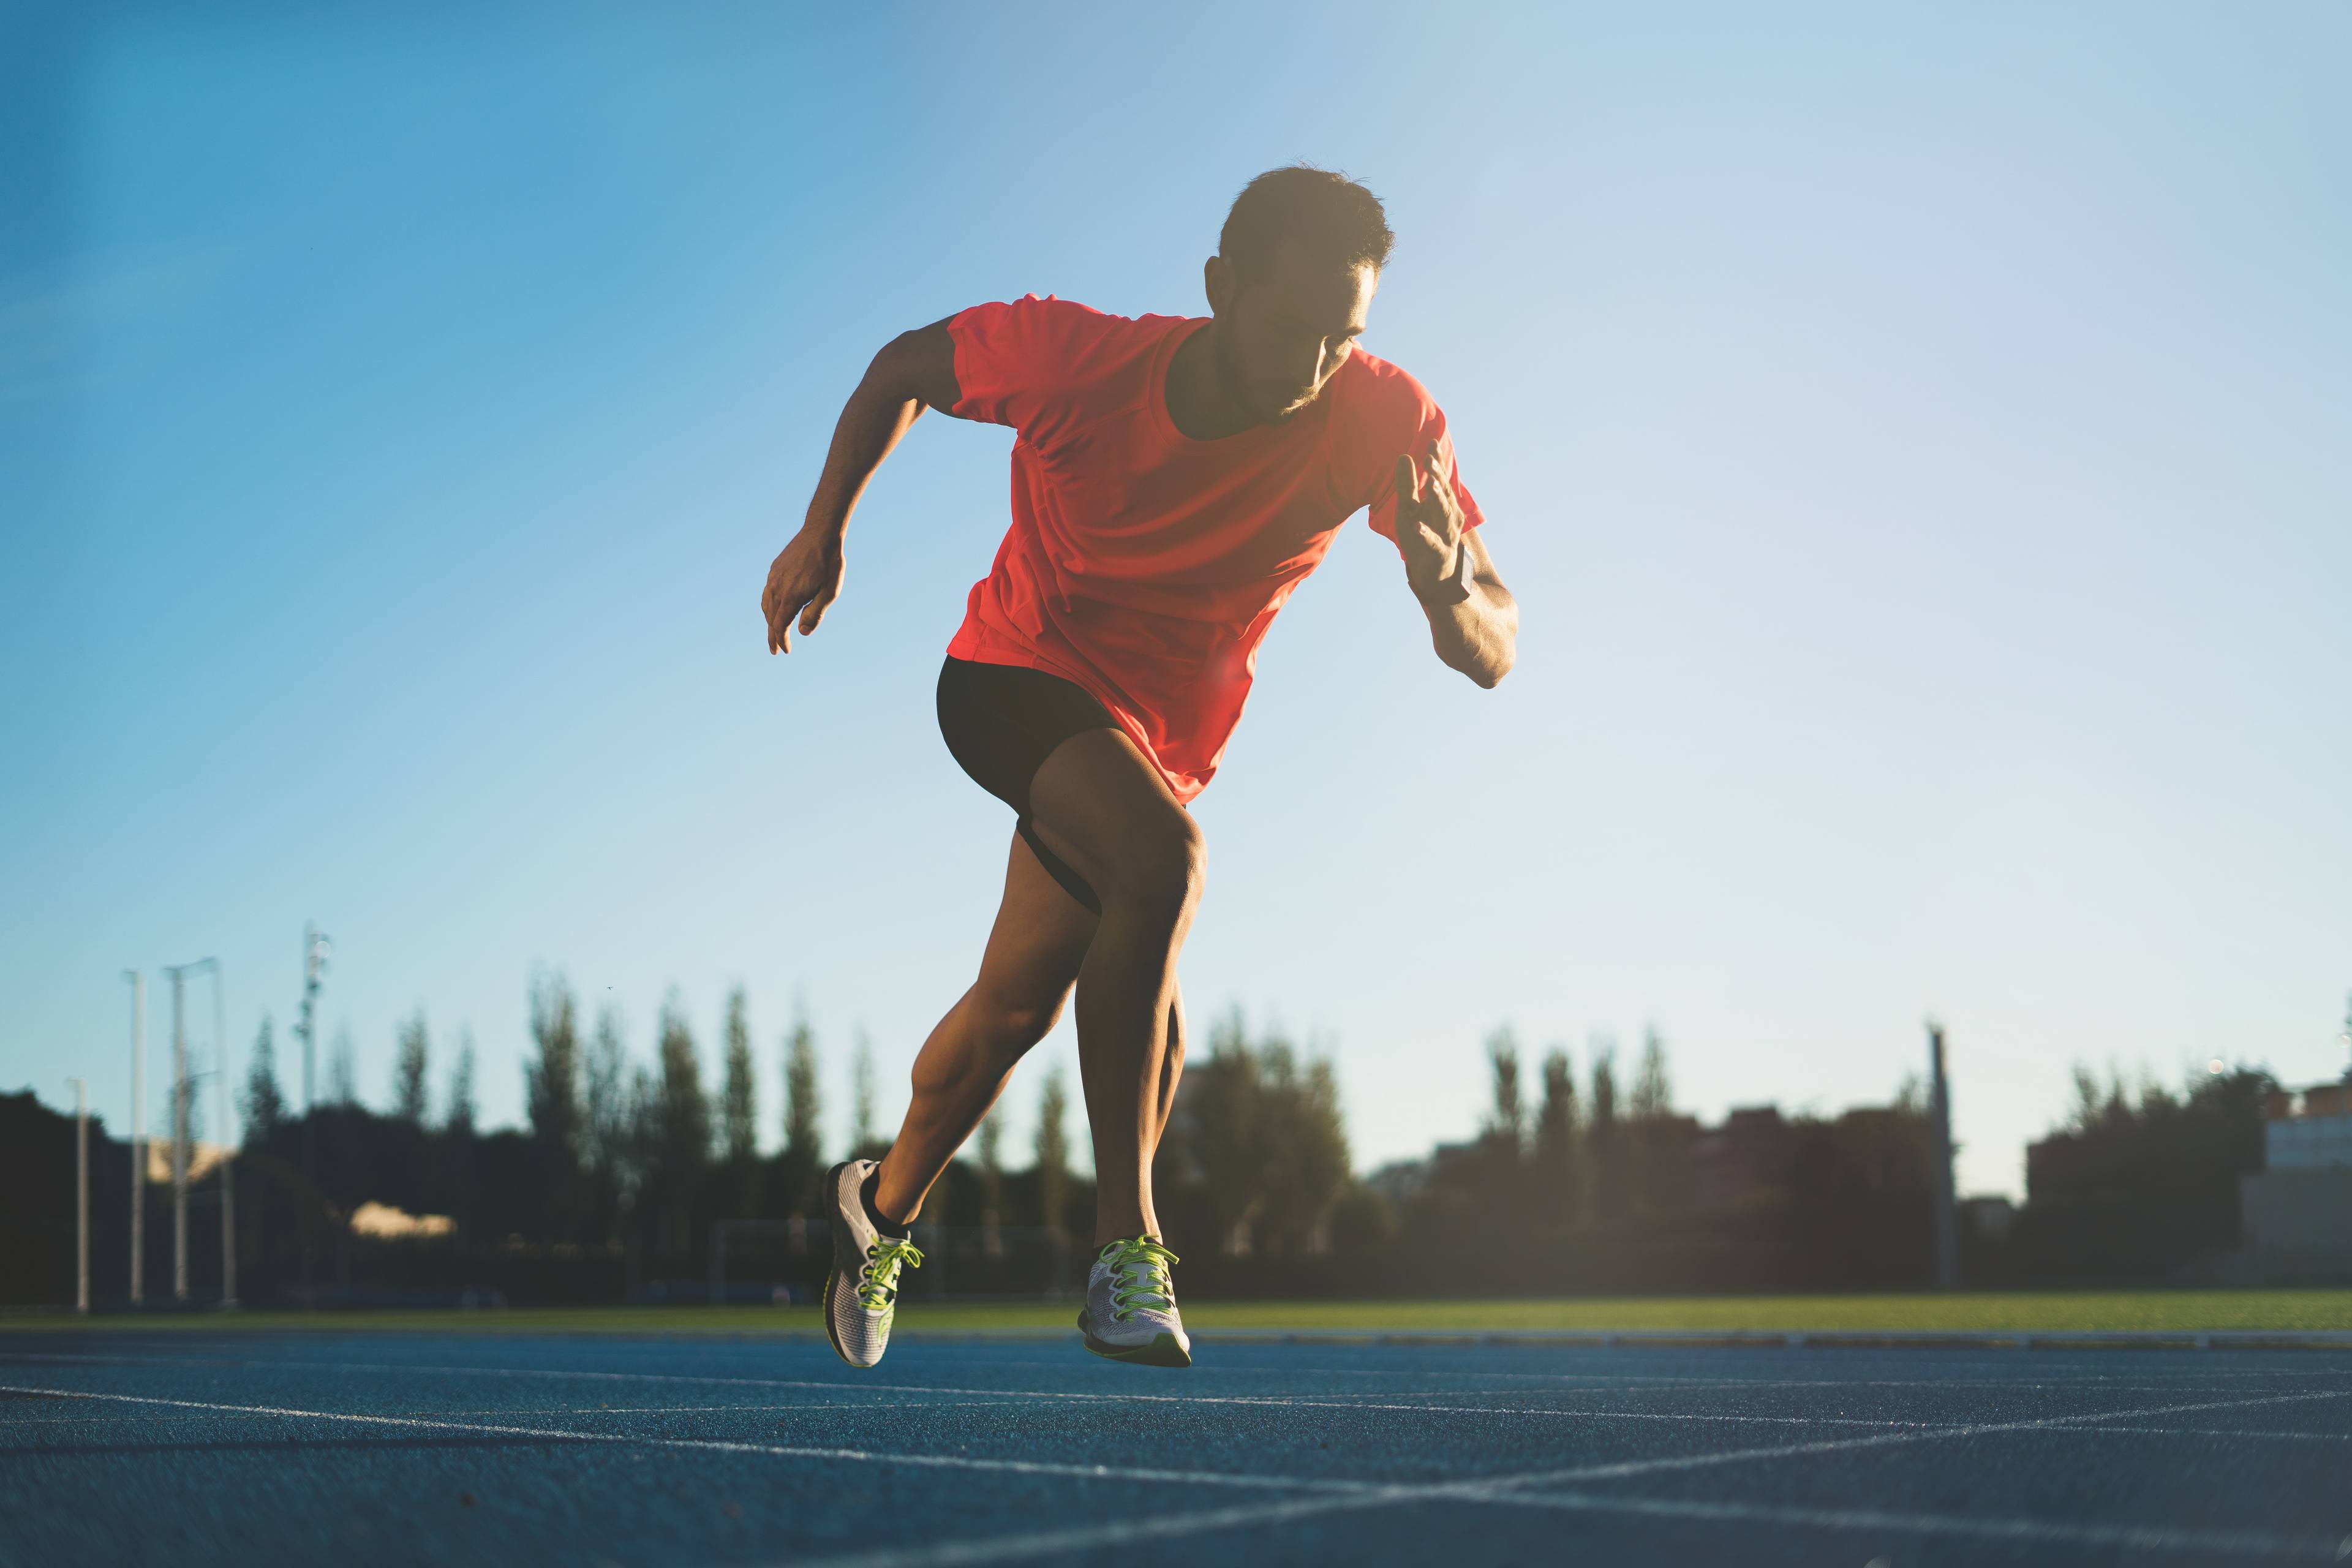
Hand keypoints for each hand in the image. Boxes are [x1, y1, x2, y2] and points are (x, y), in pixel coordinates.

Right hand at [761, 526, 844, 653]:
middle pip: (770, 619)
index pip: (780, 626)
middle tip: (776, 649)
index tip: (785, 651)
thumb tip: (802, 633)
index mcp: (791, 597)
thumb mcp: (829, 593)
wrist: (820, 534)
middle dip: (773, 636)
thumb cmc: (829, 564)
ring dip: (769, 621)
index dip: (781, 640)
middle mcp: (777, 588)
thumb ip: (815, 614)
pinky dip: (768, 605)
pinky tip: (774, 607)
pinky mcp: (774, 569)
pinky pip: (766, 592)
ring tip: (774, 631)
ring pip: (766, 605)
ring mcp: (773, 578)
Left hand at [1392, 440, 1467, 599]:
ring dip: (1437, 496)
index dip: (1436, 461)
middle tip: (1429, 459)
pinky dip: (1426, 533)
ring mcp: (1446, 532)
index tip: (1431, 442)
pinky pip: (1432, 541)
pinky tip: (1417, 525)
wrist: (1433, 570)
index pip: (1439, 478)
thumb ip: (1407, 484)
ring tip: (1429, 482)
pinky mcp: (1439, 551)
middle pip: (1443, 491)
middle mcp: (1448, 513)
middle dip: (1437, 475)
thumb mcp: (1408, 508)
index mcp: (1441, 501)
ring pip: (1443, 512)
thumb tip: (1403, 456)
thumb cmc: (1421, 534)